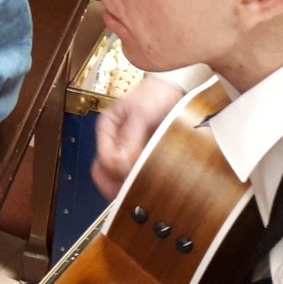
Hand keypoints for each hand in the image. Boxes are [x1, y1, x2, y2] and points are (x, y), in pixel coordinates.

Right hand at [92, 76, 185, 199]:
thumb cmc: (157, 94)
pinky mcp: (144, 154)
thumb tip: (120, 164)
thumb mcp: (141, 113)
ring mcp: (129, 148)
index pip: (103, 158)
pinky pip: (136, 171)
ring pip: (120, 174)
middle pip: (106, 170)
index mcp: (107, 128)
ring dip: (128, 183)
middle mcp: (115, 141)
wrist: (179, 88)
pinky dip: (141, 179)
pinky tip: (149, 184)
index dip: (116, 169)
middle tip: (130, 195)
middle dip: (115, 184)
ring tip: (142, 191)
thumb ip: (130, 138)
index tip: (131, 174)